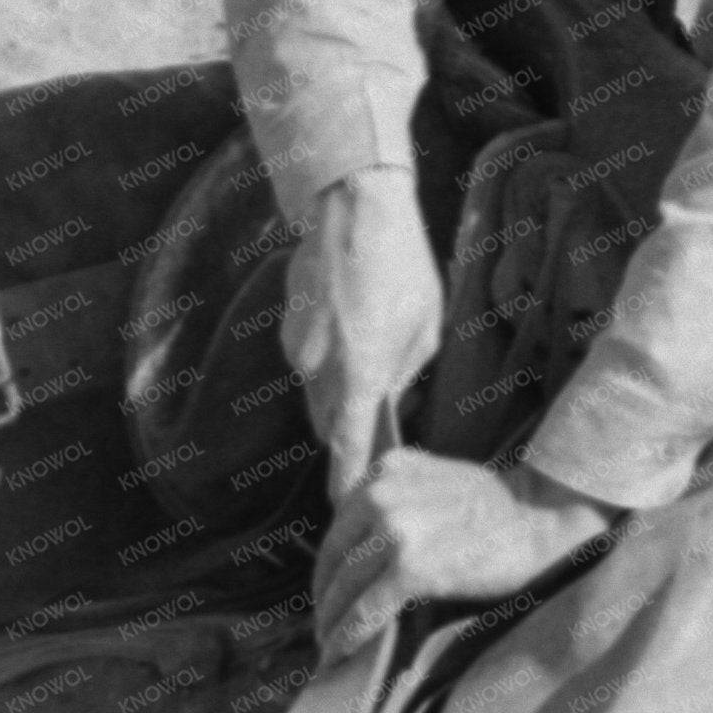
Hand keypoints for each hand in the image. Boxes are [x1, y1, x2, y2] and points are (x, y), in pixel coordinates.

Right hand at [281, 166, 441, 500]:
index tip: (343, 506)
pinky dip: (327, 352)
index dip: (345, 479)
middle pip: (326, 423)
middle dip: (347, 429)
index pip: (346, 446)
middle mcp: (318, 367)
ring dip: (338, 385)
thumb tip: (392, 394)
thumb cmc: (399, 264)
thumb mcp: (425, 325)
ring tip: (370, 347)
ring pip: (316, 389)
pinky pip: (308, 356)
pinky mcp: (287, 325)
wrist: (350, 206)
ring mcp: (297, 346)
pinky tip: (351, 318)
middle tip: (376, 422)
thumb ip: (406, 371)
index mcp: (358, 373)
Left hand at [312, 451, 616, 668]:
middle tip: (322, 624)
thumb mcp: (435, 480)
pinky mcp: (410, 567)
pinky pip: (366, 610)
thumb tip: (356, 546)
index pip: (341, 523)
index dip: (329, 562)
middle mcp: (384, 493)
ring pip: (345, 585)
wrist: (541, 524)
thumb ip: (395, 496)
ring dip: (332, 621)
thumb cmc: (496, 510)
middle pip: (335, 555)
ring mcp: (395, 529)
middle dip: (325, 594)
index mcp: (388, 469)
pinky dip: (348, 635)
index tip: (326, 589)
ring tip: (328, 644)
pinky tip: (339, 655)